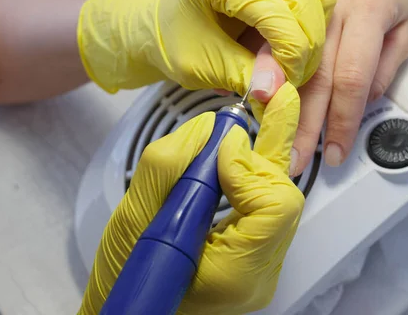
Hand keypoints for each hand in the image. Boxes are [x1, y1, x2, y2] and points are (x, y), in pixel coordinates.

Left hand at [77, 0, 335, 98]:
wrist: (163, 25)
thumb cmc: (177, 44)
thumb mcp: (205, 67)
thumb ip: (246, 76)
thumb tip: (282, 92)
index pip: (272, 11)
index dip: (291, 51)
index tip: (290, 80)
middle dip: (308, 39)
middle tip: (298, 72)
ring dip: (319, 13)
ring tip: (305, 47)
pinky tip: (309, 15)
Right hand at [78, 82, 303, 314]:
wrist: (129, 308)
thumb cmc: (125, 280)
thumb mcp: (133, 220)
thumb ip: (169, 168)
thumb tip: (210, 128)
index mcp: (236, 274)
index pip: (274, 207)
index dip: (247, 168)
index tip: (219, 149)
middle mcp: (258, 271)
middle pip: (282, 194)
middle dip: (261, 152)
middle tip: (248, 113)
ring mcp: (259, 262)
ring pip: (277, 194)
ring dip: (258, 157)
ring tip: (244, 126)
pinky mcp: (253, 249)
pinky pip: (264, 201)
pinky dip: (249, 170)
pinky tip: (239, 151)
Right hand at [251, 0, 407, 174]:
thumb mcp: (404, 29)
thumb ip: (383, 69)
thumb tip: (356, 106)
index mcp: (368, 10)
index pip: (352, 78)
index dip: (342, 120)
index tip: (335, 151)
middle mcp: (332, 6)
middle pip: (315, 76)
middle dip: (305, 125)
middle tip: (296, 161)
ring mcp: (305, 3)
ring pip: (288, 62)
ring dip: (280, 106)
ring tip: (273, 139)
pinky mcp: (287, 4)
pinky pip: (269, 43)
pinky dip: (263, 75)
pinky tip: (256, 100)